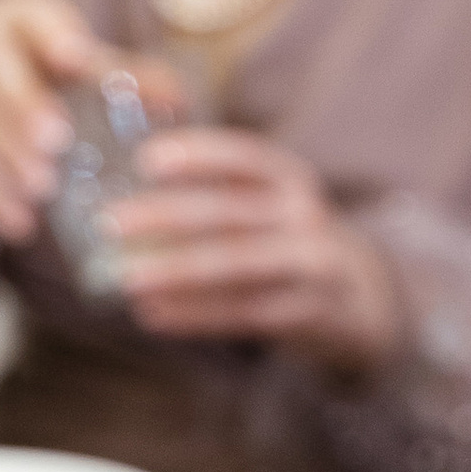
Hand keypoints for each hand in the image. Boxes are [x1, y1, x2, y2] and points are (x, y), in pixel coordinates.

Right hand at [0, 0, 155, 242]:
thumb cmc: (16, 62)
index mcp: (21, 15)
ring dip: (2, 156)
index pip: (37, 15)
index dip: (54, 33)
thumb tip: (181, 101)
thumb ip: (117, 76)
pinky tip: (15, 222)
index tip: (76, 57)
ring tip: (39, 192)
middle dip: (22, 105)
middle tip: (54, 145)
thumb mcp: (58, 57)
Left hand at [112, 128, 402, 368]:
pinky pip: (243, 312)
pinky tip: (153, 315)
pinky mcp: (307, 313)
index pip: (244, 157)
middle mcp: (305, 215)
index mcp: (290, 178)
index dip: (198, 156)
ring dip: (176, 271)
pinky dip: (195, 315)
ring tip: (125, 278)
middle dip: (166, 216)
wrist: (360, 297)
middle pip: (231, 212)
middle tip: (110, 223)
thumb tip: (121, 170)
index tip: (147, 160)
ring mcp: (310, 265)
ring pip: (236, 265)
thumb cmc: (285, 239)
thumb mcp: (268, 202)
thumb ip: (213, 185)